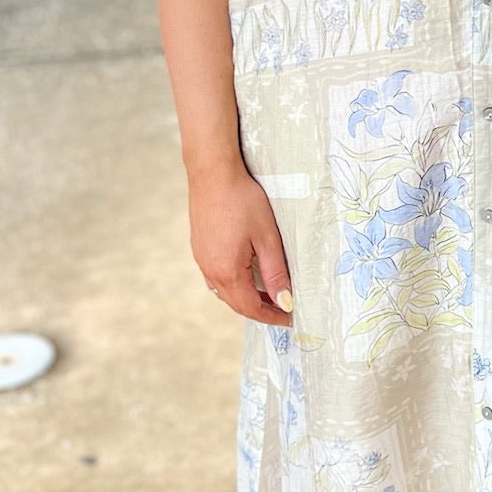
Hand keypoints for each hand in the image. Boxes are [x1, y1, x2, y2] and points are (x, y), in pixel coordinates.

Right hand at [187, 160, 293, 324]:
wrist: (212, 173)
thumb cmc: (242, 200)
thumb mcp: (267, 237)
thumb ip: (275, 273)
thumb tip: (284, 302)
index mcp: (227, 271)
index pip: (251, 308)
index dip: (273, 317)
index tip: (291, 319)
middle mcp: (210, 271)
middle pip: (237, 304)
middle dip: (261, 310)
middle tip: (284, 310)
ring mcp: (202, 260)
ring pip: (226, 292)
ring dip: (247, 298)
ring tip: (271, 294)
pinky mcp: (200, 249)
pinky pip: (217, 278)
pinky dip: (235, 284)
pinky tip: (248, 275)